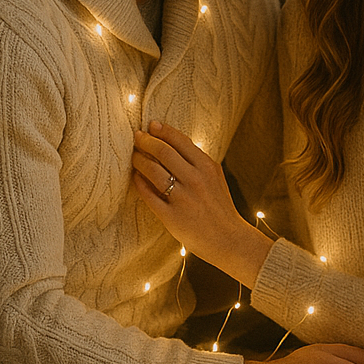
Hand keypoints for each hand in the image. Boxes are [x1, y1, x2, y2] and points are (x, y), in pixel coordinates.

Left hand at [133, 120, 271, 286]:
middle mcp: (195, 180)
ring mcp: (182, 199)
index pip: (180, 141)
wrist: (228, 238)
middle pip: (163, 152)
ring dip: (139, 160)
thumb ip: (197, 161)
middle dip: (146, 141)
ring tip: (134, 156)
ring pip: (153, 171)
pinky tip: (137, 177)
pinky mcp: (171, 216)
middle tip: (137, 136)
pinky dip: (140, 182)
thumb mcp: (215, 178)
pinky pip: (149, 195)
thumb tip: (172, 141)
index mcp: (207, 167)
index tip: (150, 125)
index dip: (162, 131)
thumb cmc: (219, 206)